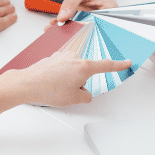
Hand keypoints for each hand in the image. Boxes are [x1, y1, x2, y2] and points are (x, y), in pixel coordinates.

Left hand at [0, 53, 131, 105]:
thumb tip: (84, 92)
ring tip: (56, 88)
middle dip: (80, 83)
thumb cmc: (48, 89)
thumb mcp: (74, 99)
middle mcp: (74, 57)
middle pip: (86, 72)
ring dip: (68, 80)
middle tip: (67, 92)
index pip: (106, 66)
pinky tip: (50, 83)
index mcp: (83, 66)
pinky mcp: (53, 58)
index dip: (118, 65)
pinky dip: (59, 77)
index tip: (126, 62)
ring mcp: (62, 56)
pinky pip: (62, 70)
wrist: (27, 84)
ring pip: (73, 72)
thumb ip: (86, 96)